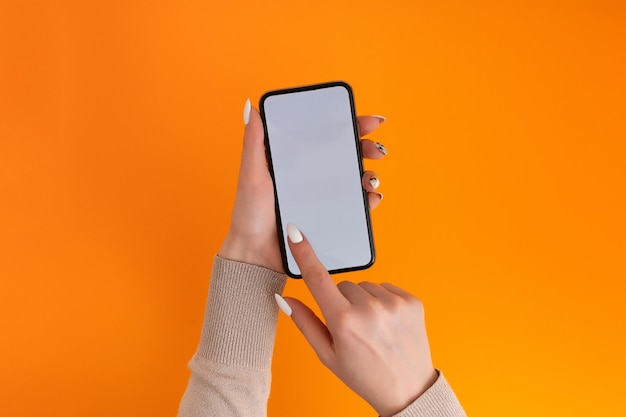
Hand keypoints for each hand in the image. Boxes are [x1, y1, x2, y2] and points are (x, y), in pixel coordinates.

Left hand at [218, 100, 386, 272]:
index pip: (326, 134)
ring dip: (370, 175)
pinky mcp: (329, 217)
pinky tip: (370, 199)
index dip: (350, 124)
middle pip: (347, 154)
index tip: (367, 122)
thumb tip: (251, 107)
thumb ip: (253, 143)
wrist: (256, 254)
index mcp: (295, 159)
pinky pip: (355, 206)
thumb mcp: (251, 174)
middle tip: (376, 150)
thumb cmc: (249, 214)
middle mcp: (312, 174)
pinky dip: (368, 200)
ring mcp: (322, 197)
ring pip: (355, 178)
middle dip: (367, 148)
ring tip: (369, 180)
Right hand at [276, 225, 437, 416]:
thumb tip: (284, 298)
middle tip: (352, 328)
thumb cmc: (364, 375)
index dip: (304, 253)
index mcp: (344, 322)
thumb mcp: (327, 355)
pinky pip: (386, 288)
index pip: (317, 278)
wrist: (408, 390)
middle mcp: (369, 309)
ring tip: (373, 328)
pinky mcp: (411, 301)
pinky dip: (383, 301)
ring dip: (364, 301)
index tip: (295, 232)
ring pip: (365, 286)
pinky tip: (387, 323)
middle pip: (343, 285)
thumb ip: (304, 323)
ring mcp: (393, 303)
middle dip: (342, 301)